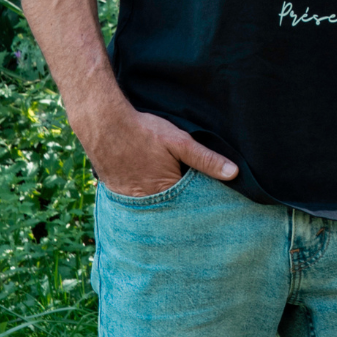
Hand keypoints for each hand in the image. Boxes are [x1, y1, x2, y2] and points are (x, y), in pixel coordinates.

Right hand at [86, 105, 238, 196]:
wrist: (103, 124)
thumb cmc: (143, 131)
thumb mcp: (179, 142)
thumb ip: (206, 159)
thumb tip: (234, 173)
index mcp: (166, 194)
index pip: (192, 207)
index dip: (202, 202)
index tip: (213, 202)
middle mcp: (148, 204)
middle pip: (174, 211)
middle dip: (184, 208)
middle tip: (194, 201)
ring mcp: (131, 202)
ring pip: (156, 209)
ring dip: (166, 205)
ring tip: (174, 197)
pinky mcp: (119, 196)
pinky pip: (139, 205)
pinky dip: (148, 201)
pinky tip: (153, 190)